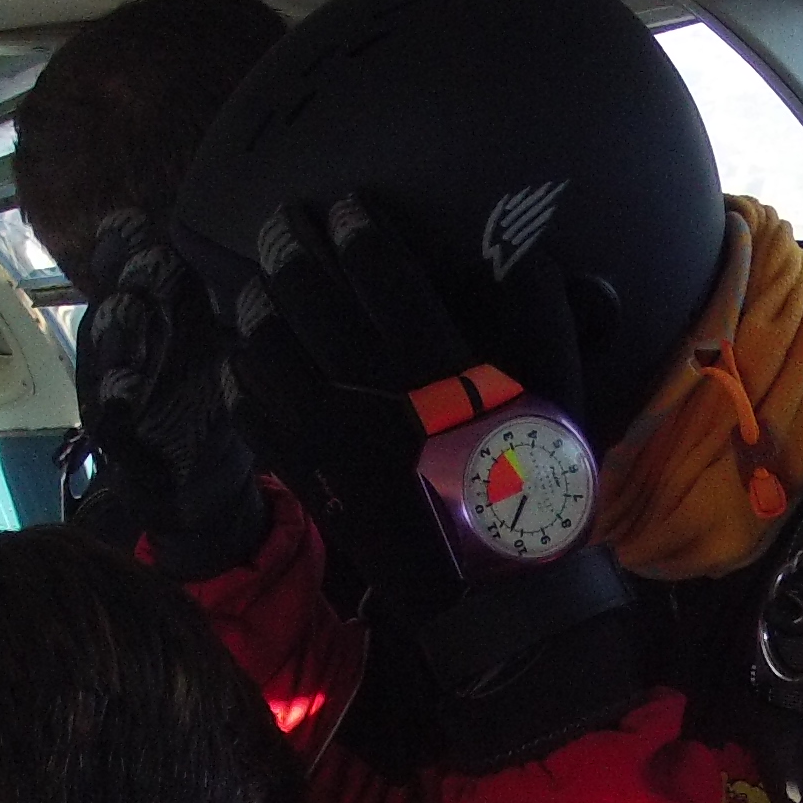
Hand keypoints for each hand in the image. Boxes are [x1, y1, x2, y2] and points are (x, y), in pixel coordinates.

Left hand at [223, 192, 643, 763]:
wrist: (505, 599)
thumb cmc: (543, 491)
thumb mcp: (563, 397)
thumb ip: (544, 320)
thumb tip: (522, 252)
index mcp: (441, 367)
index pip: (384, 276)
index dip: (359, 231)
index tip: (346, 204)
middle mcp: (377, 396)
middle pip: (313, 303)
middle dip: (289, 251)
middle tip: (279, 222)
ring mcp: (336, 444)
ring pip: (273, 359)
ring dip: (256, 313)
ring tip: (252, 287)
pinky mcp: (316, 486)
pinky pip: (261, 429)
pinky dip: (243, 393)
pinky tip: (239, 367)